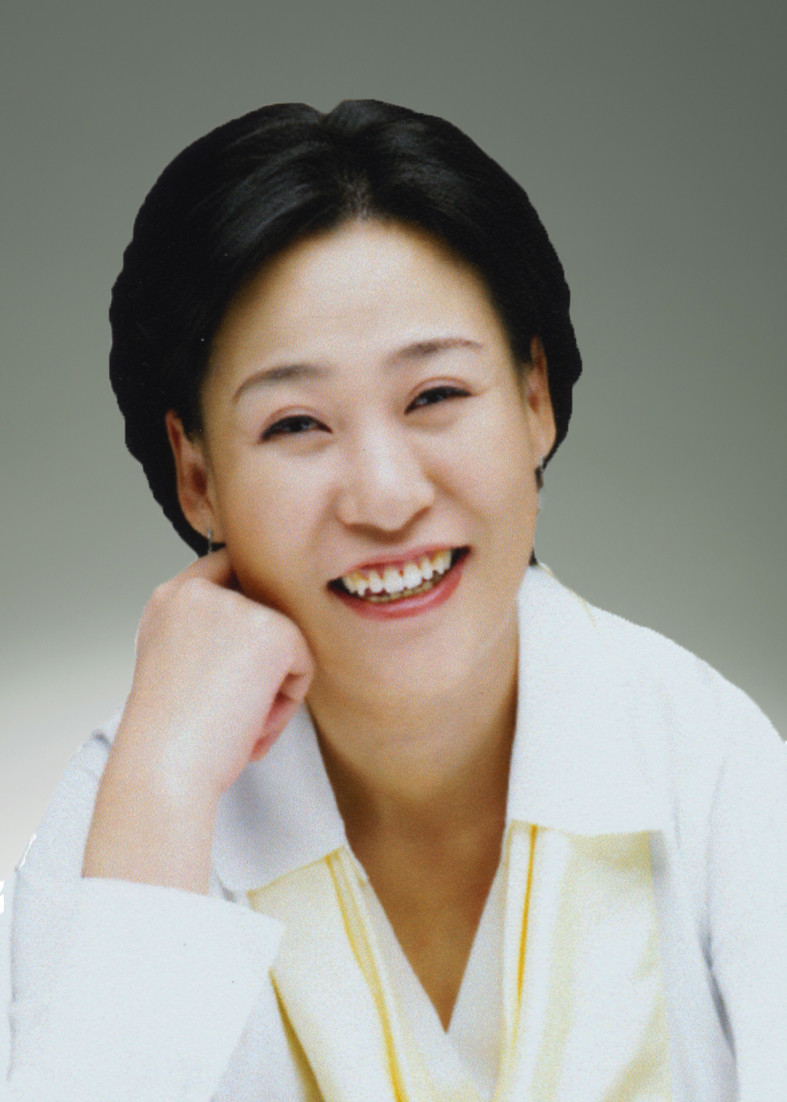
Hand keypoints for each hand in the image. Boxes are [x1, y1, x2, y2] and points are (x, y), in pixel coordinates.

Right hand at [83, 550, 313, 891]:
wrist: (165, 765)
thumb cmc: (169, 734)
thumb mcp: (175, 663)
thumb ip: (207, 632)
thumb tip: (253, 632)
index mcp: (171, 597)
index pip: (225, 567)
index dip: (247, 600)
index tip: (248, 639)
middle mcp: (201, 591)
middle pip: (265, 608)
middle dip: (261, 659)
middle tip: (234, 706)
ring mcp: (239, 607)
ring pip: (286, 642)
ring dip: (272, 689)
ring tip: (238, 723)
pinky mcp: (275, 632)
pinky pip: (303, 666)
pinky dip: (287, 703)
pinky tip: (251, 723)